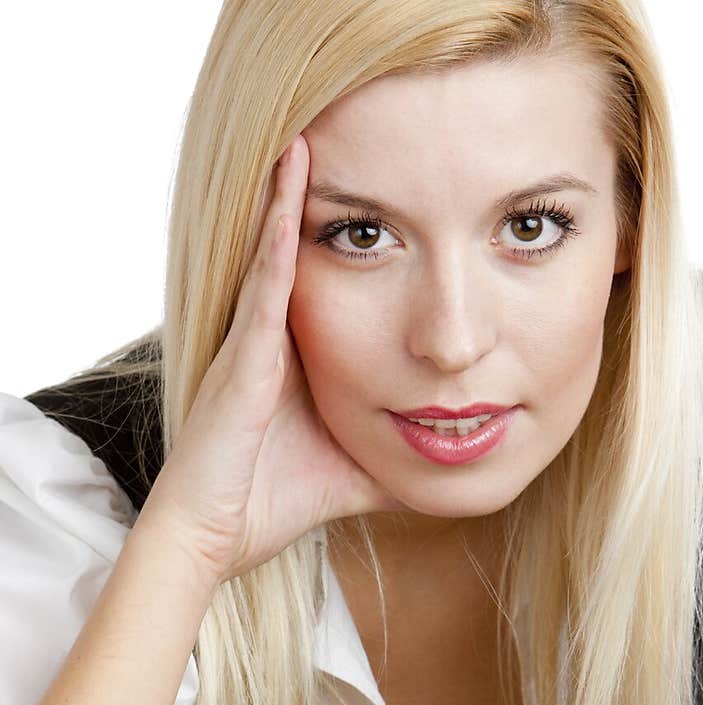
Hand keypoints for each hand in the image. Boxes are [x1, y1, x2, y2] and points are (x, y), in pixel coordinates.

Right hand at [142, 134, 403, 583]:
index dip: (355, 245)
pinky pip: (266, 281)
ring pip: (277, 253)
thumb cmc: (276, 503)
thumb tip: (448, 467)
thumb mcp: (358, 470)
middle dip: (325, 205)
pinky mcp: (244, 354)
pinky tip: (290, 180)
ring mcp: (255, 343)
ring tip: (311, 134)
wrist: (219, 537)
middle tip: (345, 138)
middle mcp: (275, 342)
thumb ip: (397, 459)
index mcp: (301, 364)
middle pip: (304, 260)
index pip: (334, 289)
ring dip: (291, 196)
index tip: (385, 200)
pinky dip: (276, 230)